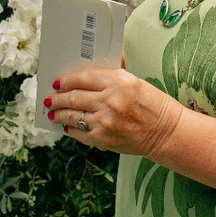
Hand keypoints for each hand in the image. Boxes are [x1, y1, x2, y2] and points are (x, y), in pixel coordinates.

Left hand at [45, 66, 185, 157]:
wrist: (166, 131)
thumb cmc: (152, 104)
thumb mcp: (134, 81)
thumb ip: (109, 77)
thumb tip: (82, 77)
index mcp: (118, 81)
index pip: (83, 77)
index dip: (66, 79)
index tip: (57, 82)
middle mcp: (109, 101)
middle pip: (73, 97)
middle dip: (56, 98)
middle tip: (49, 98)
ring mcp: (104, 121)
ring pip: (71, 115)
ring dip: (58, 114)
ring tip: (52, 112)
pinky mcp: (103, 139)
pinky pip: (79, 133)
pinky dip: (70, 129)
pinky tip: (66, 126)